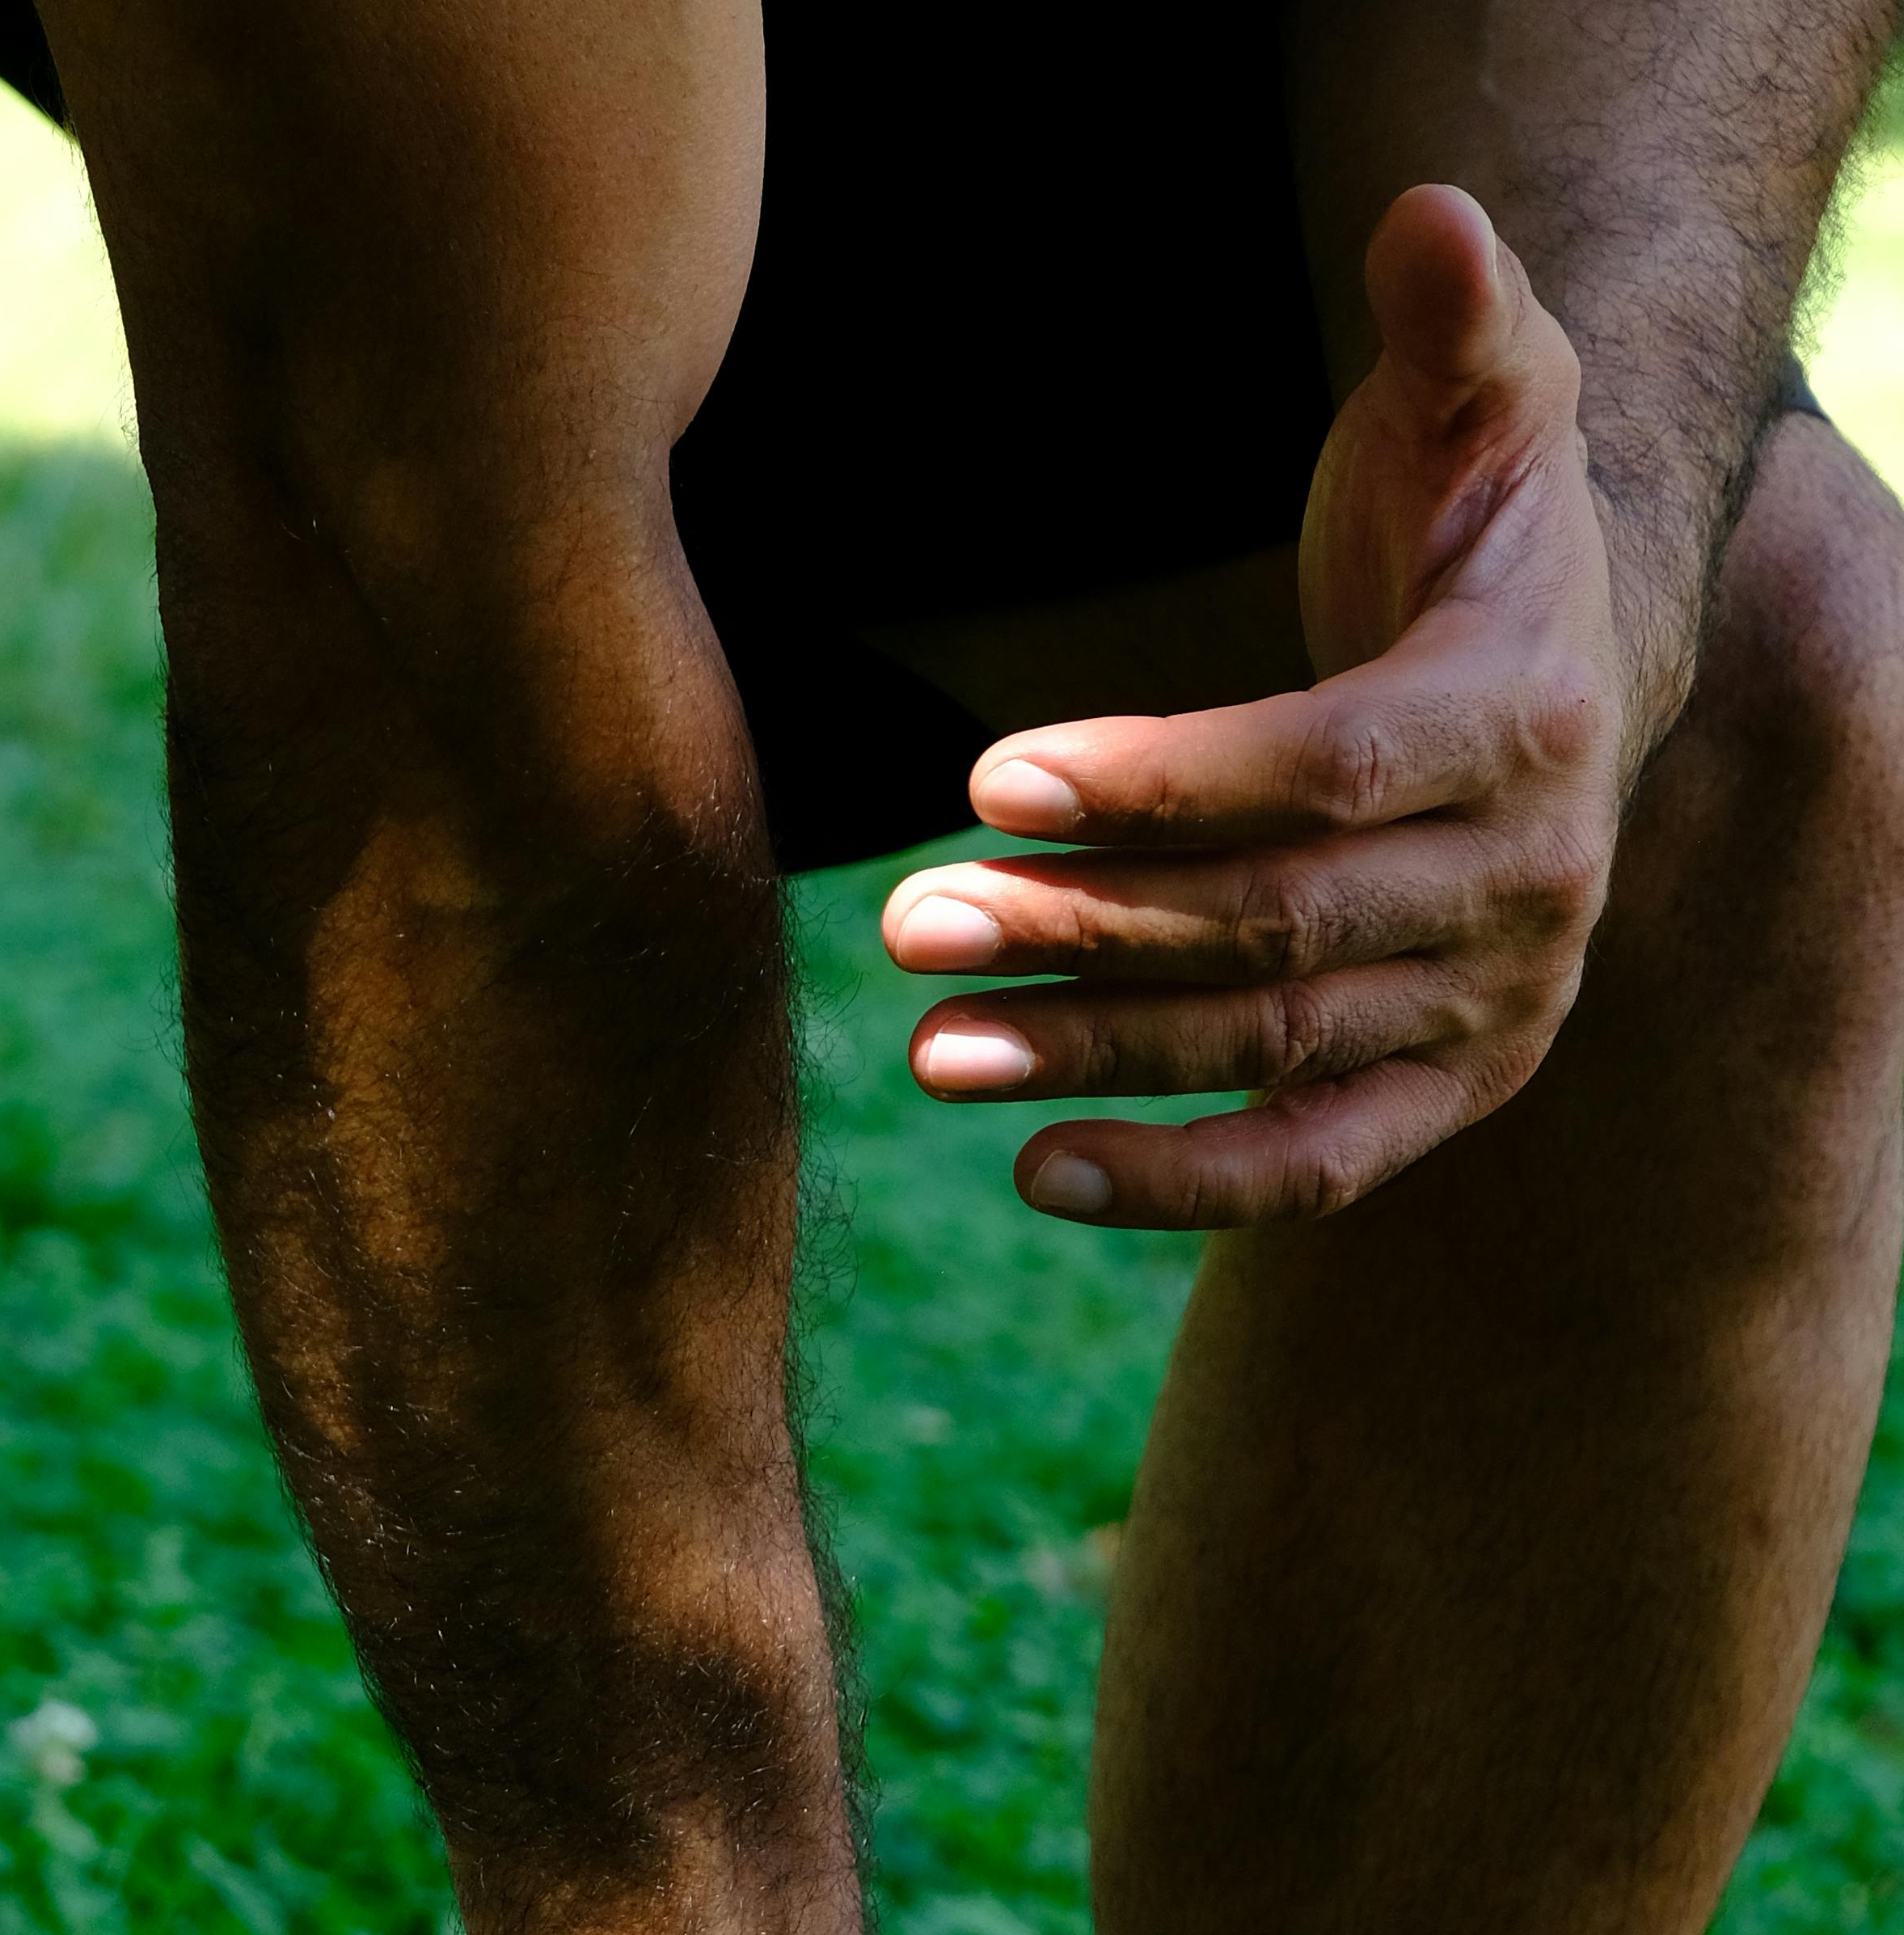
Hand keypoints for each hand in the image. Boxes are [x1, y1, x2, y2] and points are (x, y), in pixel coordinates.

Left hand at [882, 186, 1625, 1227]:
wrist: (1555, 675)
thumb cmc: (1473, 531)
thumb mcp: (1483, 404)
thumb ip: (1456, 319)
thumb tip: (1423, 218)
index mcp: (1527, 719)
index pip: (1320, 772)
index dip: (1156, 783)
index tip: (989, 779)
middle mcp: (1528, 885)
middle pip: (1270, 929)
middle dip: (1080, 929)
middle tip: (906, 922)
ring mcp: (1495, 1007)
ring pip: (1267, 1057)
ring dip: (1087, 1057)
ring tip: (926, 1048)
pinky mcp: (1450, 1096)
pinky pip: (1310, 1170)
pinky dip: (1175, 1188)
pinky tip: (1035, 1171)